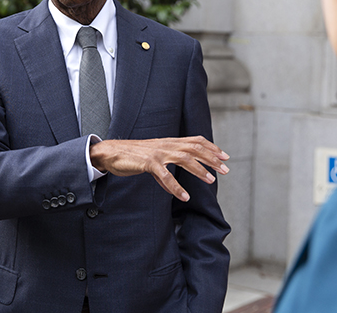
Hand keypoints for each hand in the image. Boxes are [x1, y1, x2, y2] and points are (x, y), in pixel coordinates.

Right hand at [89, 136, 229, 201]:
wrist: (111, 153)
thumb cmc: (132, 156)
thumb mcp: (152, 161)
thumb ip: (165, 171)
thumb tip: (174, 187)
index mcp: (169, 142)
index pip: (195, 141)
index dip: (211, 147)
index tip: (225, 155)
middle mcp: (166, 145)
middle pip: (194, 148)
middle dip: (212, 158)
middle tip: (225, 169)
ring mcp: (158, 153)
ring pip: (184, 158)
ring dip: (199, 170)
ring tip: (211, 180)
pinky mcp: (148, 162)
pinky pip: (165, 175)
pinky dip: (176, 187)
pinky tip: (184, 196)